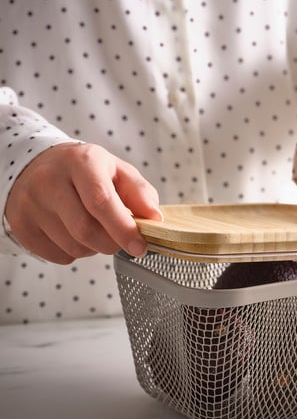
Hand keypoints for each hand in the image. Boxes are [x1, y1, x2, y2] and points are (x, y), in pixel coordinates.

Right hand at [5, 142, 162, 263]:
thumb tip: (155, 219)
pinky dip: (75, 253)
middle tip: (120, 238)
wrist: (39, 166)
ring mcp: (31, 203)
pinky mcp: (20, 224)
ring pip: (73, 246)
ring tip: (94, 229)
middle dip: (112, 243)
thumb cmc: (87, 171)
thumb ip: (141, 193)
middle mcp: (50, 180)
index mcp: (81, 162)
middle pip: (86, 230)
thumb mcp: (118, 171)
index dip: (123, 228)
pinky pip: (57, 256)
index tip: (139, 246)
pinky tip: (74, 233)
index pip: (101, 201)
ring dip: (94, 248)